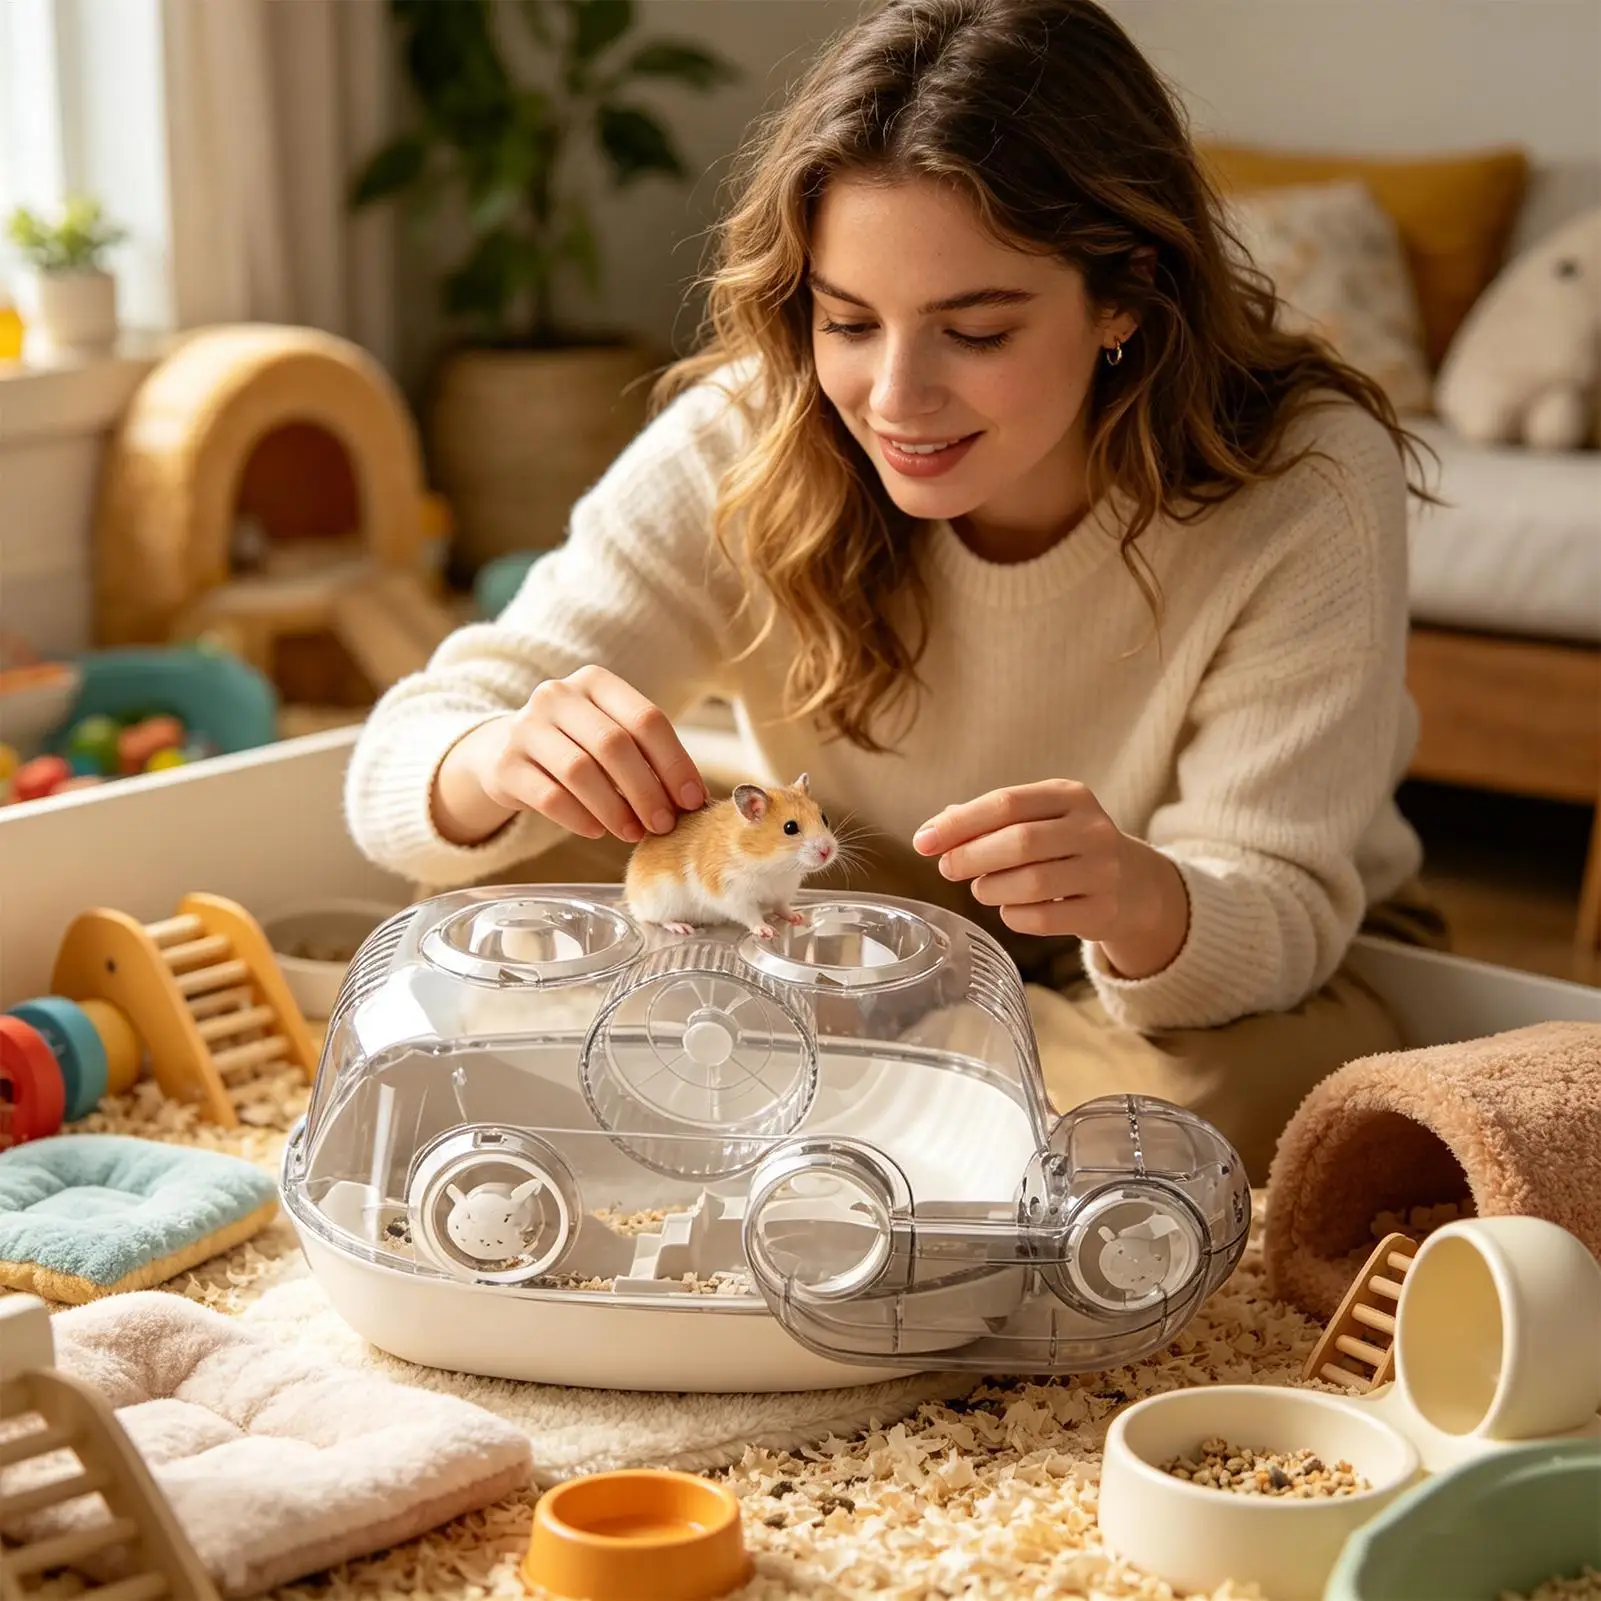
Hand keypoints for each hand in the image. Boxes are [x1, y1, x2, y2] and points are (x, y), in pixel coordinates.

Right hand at [432, 666, 705, 846]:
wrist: (506, 751)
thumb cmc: (577, 745)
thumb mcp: (611, 735)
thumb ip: (647, 757)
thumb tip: (690, 800)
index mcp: (595, 681)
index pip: (646, 719)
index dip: (675, 763)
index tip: (693, 800)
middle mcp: (557, 695)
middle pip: (614, 745)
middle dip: (646, 790)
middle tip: (664, 824)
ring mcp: (525, 727)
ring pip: (580, 771)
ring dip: (615, 809)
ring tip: (633, 833)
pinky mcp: (505, 764)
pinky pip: (549, 797)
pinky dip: (579, 818)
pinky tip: (597, 831)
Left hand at [912, 779, 1189, 978]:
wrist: (1135, 885)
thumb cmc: (1068, 846)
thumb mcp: (1039, 819)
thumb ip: (988, 820)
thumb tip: (934, 830)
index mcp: (1070, 795)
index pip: (1006, 803)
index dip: (959, 823)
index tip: (922, 841)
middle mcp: (1093, 829)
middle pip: (1019, 842)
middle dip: (971, 857)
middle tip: (947, 868)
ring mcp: (1104, 871)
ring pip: (1031, 883)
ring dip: (991, 889)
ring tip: (982, 888)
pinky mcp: (1104, 911)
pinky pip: (1044, 919)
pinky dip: (1014, 916)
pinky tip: (1009, 909)